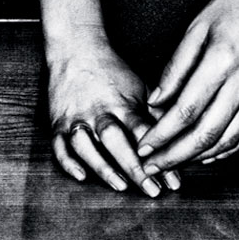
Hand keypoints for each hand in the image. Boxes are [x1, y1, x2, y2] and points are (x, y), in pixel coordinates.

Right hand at [47, 37, 180, 196]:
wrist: (76, 48)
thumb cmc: (113, 71)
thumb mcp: (139, 87)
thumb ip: (156, 114)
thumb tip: (181, 140)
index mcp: (122, 102)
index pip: (143, 131)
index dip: (158, 155)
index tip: (173, 181)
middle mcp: (99, 110)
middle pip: (115, 140)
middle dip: (134, 167)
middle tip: (152, 191)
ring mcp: (76, 117)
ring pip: (85, 145)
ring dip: (103, 167)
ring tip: (121, 187)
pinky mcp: (57, 122)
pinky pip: (59, 146)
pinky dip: (68, 162)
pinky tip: (82, 177)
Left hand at [136, 0, 238, 172]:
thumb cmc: (235, 2)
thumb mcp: (197, 26)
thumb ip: (175, 67)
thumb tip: (155, 102)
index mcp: (222, 60)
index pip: (185, 110)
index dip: (161, 134)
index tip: (142, 147)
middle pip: (206, 134)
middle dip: (175, 156)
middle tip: (152, 167)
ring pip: (228, 141)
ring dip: (199, 158)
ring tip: (174, 164)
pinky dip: (226, 151)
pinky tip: (208, 155)